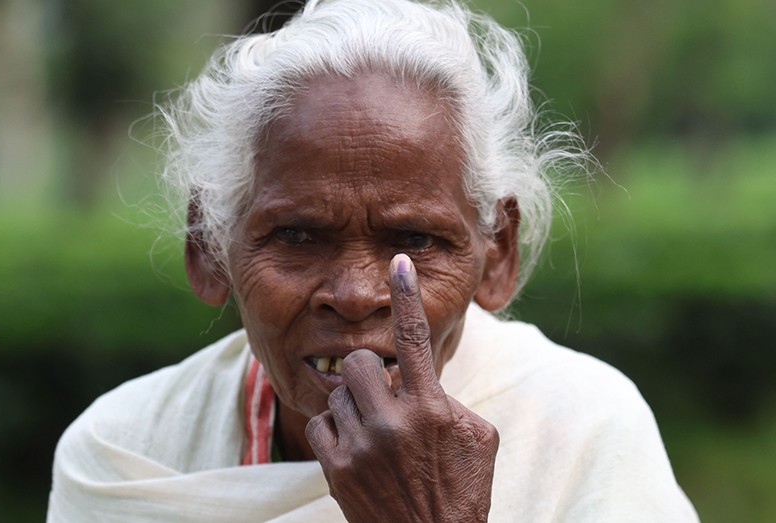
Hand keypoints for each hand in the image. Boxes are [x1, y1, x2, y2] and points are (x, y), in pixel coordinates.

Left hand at [305, 254, 498, 521]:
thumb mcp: (477, 438)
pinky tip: (356, 450)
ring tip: (375, 435)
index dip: (406, 295)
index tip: (399, 261)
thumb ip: (448, 400)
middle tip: (381, 394)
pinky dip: (336, 432)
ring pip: (337, 394)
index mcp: (431, 408)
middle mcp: (392, 422)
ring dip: (354, 407)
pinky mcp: (337, 469)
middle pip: (356, 360)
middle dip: (366, 372)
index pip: (415, 338)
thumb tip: (420, 379)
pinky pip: (320, 426)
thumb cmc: (462, 491)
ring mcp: (361, 446)